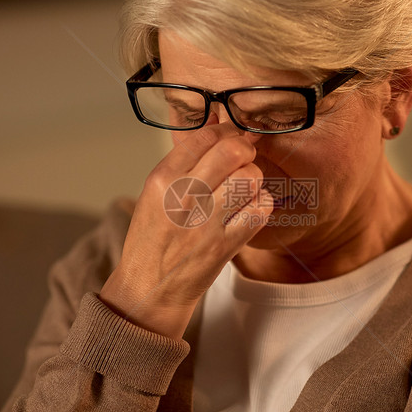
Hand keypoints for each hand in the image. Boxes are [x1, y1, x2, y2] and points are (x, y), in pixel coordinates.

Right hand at [100, 119, 272, 338]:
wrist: (150, 287)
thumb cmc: (153, 237)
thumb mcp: (155, 192)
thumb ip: (184, 160)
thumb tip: (214, 124)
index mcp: (162, 179)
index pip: (205, 137)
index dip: (226, 131)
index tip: (231, 137)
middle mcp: (184, 197)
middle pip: (233, 151)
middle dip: (245, 151)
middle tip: (244, 159)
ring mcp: (206, 222)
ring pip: (250, 178)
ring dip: (253, 180)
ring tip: (243, 188)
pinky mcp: (226, 244)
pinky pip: (261, 209)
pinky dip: (261, 205)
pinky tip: (249, 209)